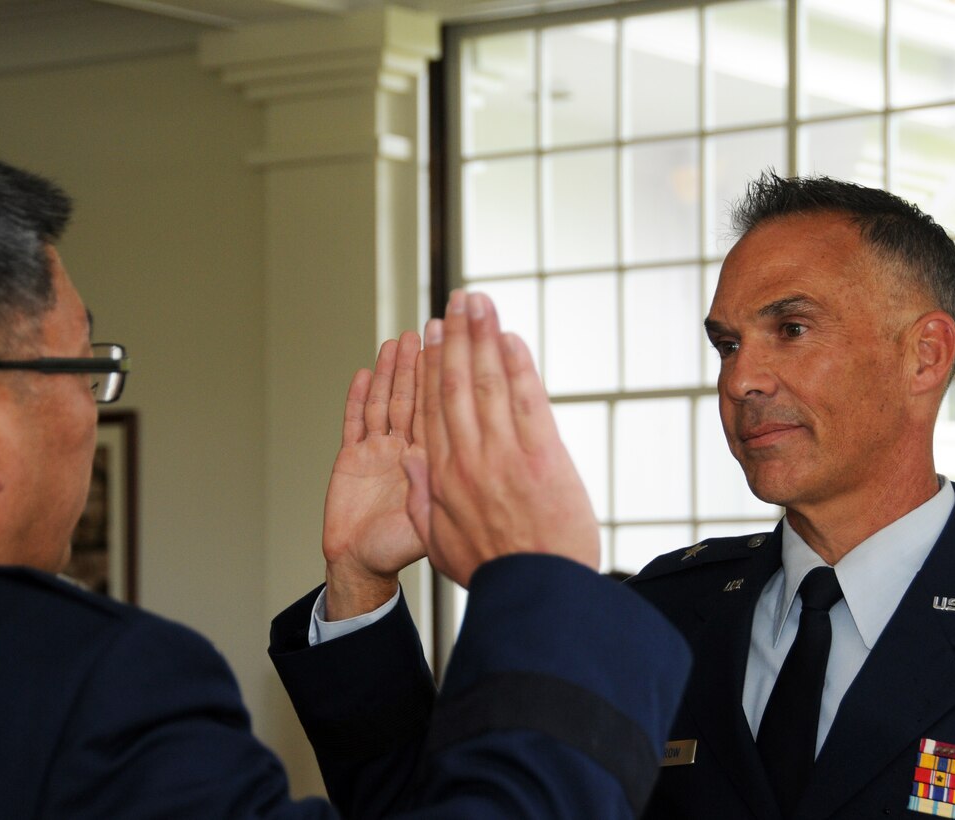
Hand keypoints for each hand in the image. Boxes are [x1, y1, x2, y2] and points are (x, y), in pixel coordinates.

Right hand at [323, 332, 426, 619]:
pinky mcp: (349, 459)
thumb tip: (454, 454)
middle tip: (424, 330)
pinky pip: (353, 423)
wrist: (361, 568)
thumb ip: (440, 491)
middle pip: (412, 398)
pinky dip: (356, 399)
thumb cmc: (398, 551)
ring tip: (396, 342)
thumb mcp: (432, 523)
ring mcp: (376, 453)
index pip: (437, 411)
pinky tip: (363, 374)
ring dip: (390, 373)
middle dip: (417, 365)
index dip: (440, 379)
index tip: (450, 350)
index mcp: (428, 462)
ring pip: (384, 404)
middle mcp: (404, 451)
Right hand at [403, 291, 598, 587]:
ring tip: (478, 302)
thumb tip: (410, 457)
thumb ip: (421, 498)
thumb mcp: (439, 543)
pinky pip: (527, 401)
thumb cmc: (492, 571)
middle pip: (460, 384)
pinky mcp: (544, 456)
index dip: (433, 366)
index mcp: (444, 476)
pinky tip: (511, 338)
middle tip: (457, 299)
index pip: (435, 406)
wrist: (537, 593)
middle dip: (457, 337)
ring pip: (490, 383)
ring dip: (484, 337)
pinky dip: (519, 366)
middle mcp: (471, 457)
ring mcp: (507, 454)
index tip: (432, 335)